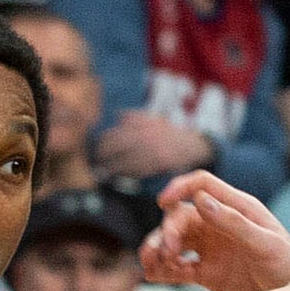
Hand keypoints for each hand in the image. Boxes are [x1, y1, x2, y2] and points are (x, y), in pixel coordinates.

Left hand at [95, 110, 213, 180]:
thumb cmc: (169, 134)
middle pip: (116, 146)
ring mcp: (151, 150)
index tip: (97, 148)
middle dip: (103, 155)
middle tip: (97, 161)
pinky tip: (120, 175)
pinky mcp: (158, 163)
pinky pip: (137, 170)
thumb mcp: (153, 119)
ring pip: (125, 160)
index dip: (102, 142)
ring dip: (112, 167)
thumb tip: (117, 115)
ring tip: (102, 172)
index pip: (115, 132)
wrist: (192, 145)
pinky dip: (126, 174)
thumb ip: (135, 117)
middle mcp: (145, 135)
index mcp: (142, 124)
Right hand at [142, 170, 289, 290]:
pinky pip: (180, 269)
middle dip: (169, 231)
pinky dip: (165, 270)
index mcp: (238, 208)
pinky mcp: (210, 275)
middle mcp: (222, 225)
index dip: (179, 188)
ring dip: (160, 250)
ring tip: (150, 264)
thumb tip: (200, 201)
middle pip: (182, 217)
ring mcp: (214, 250)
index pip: (202, 186)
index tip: (162, 202)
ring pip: (176, 242)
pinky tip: (155, 275)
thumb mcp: (265, 244)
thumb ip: (234, 223)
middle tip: (167, 252)